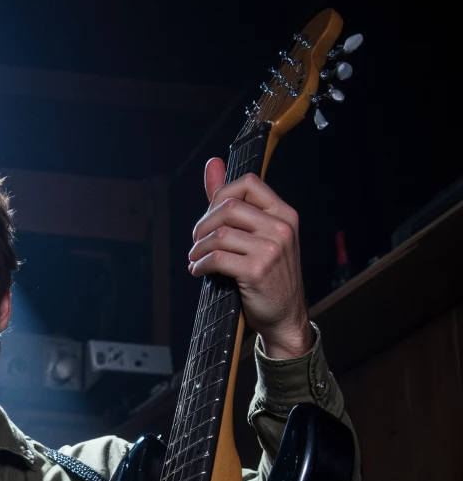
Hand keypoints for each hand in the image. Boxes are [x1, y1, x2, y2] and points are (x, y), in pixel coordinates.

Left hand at [188, 157, 312, 358]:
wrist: (284, 316)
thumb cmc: (269, 276)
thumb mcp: (259, 236)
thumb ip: (235, 201)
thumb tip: (213, 163)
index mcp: (284, 214)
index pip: (249, 183)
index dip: (221, 195)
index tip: (210, 216)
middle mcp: (281, 228)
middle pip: (230, 207)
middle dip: (204, 224)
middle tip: (197, 241)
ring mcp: (271, 249)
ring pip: (220, 234)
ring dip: (199, 247)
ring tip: (195, 258)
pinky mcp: (257, 271)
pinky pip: (218, 258)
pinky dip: (201, 264)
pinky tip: (199, 270)